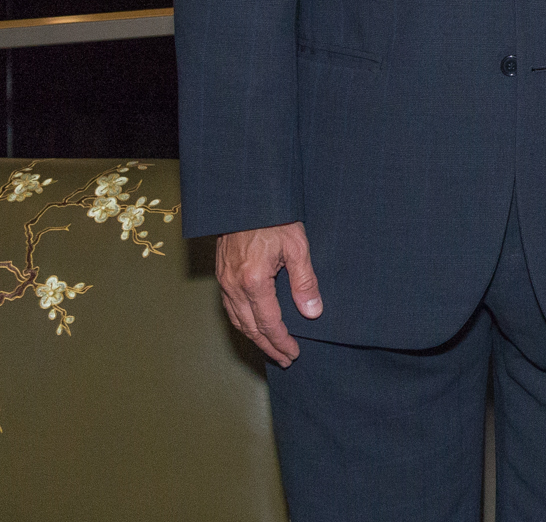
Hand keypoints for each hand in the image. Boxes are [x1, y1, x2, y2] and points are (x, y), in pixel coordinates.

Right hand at [215, 221, 320, 366]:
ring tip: (271, 348)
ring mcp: (224, 281)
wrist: (247, 199)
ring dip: (254, 337)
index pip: (269, 323)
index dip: (281, 341)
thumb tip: (312, 312)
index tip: (294, 354)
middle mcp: (234, 285)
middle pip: (250, 327)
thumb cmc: (275, 219)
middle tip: (285, 359)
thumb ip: (304, 282)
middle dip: (268, 346)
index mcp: (254, 281)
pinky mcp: (221, 275)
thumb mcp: (298, 247)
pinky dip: (242, 322)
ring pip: (237, 320)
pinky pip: (230, 307)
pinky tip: (253, 326)